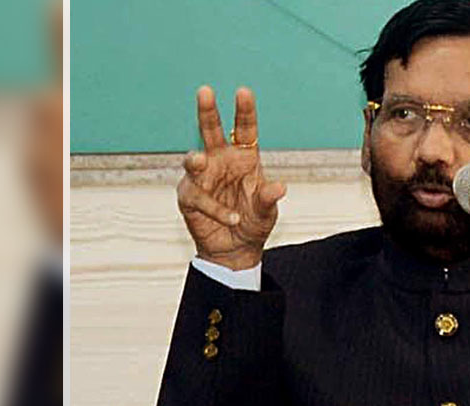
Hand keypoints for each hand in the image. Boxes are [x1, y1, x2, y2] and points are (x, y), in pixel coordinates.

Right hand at [176, 86, 286, 269]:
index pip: (244, 129)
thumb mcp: (267, 212)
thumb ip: (269, 198)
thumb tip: (280, 187)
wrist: (236, 249)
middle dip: (207, 112)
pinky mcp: (189, 197)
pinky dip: (215, 209)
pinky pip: (198, 198)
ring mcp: (202, 177)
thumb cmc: (253, 222)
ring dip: (196, 160)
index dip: (244, 111)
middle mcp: (220, 161)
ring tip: (199, 160)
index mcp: (243, 157)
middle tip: (205, 91)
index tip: (243, 92)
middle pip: (211, 131)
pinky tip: (232, 218)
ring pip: (194, 161)